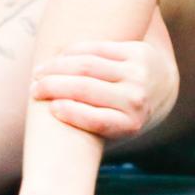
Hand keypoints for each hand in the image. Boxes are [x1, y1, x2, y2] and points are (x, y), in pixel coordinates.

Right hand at [30, 39, 177, 141]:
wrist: (161, 86)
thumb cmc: (122, 112)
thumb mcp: (114, 129)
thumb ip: (89, 131)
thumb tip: (52, 146)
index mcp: (131, 125)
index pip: (98, 120)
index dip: (72, 113)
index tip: (50, 108)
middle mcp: (137, 99)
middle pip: (87, 88)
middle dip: (54, 87)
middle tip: (34, 90)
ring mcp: (138, 73)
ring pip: (88, 65)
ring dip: (57, 67)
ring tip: (38, 73)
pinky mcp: (137, 51)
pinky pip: (98, 48)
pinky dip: (72, 52)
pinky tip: (58, 57)